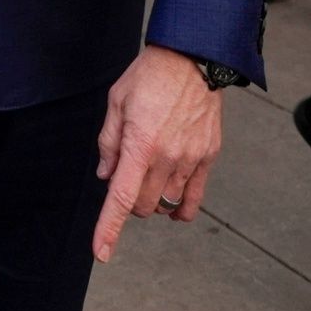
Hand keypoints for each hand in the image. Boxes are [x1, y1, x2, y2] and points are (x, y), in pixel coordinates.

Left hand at [93, 45, 224, 260]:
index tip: (102, 252)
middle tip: (126, 176)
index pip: (122, 197)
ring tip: (148, 176)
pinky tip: (173, 209)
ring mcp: (190, 159)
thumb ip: (109, 142)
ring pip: (166, 203)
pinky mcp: (208, 157)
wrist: (192, 59)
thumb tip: (106, 176)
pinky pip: (194, 198)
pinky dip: (181, 209)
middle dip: (129, 201)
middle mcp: (167, 157)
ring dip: (152, 199)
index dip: (109, 228)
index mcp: (140, 144)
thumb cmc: (149, 77)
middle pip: (143, 205)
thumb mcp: (116, 102)